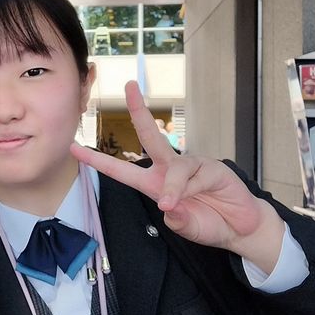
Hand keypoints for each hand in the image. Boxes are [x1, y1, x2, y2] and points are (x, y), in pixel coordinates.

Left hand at [71, 81, 284, 272]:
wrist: (241, 228)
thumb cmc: (208, 223)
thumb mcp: (186, 227)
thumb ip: (177, 219)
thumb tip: (169, 205)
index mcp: (153, 183)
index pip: (121, 170)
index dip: (97, 160)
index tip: (73, 148)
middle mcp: (169, 169)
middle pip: (151, 135)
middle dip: (139, 110)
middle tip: (129, 86)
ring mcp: (192, 165)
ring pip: (174, 167)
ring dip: (172, 186)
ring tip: (170, 204)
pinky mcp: (213, 167)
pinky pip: (196, 174)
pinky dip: (190, 188)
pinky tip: (196, 197)